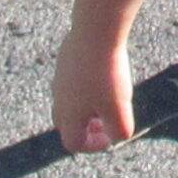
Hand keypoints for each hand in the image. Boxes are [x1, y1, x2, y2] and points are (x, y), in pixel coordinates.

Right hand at [53, 31, 133, 152]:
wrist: (95, 31)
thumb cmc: (106, 73)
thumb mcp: (118, 108)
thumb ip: (118, 130)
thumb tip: (117, 137)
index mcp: (68, 115)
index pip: (73, 143)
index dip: (93, 146)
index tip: (111, 136)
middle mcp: (59, 98)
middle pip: (68, 123)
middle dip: (88, 127)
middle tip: (106, 120)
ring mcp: (61, 77)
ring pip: (71, 100)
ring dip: (89, 105)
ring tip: (109, 96)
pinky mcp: (67, 58)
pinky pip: (74, 79)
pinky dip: (89, 85)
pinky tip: (105, 73)